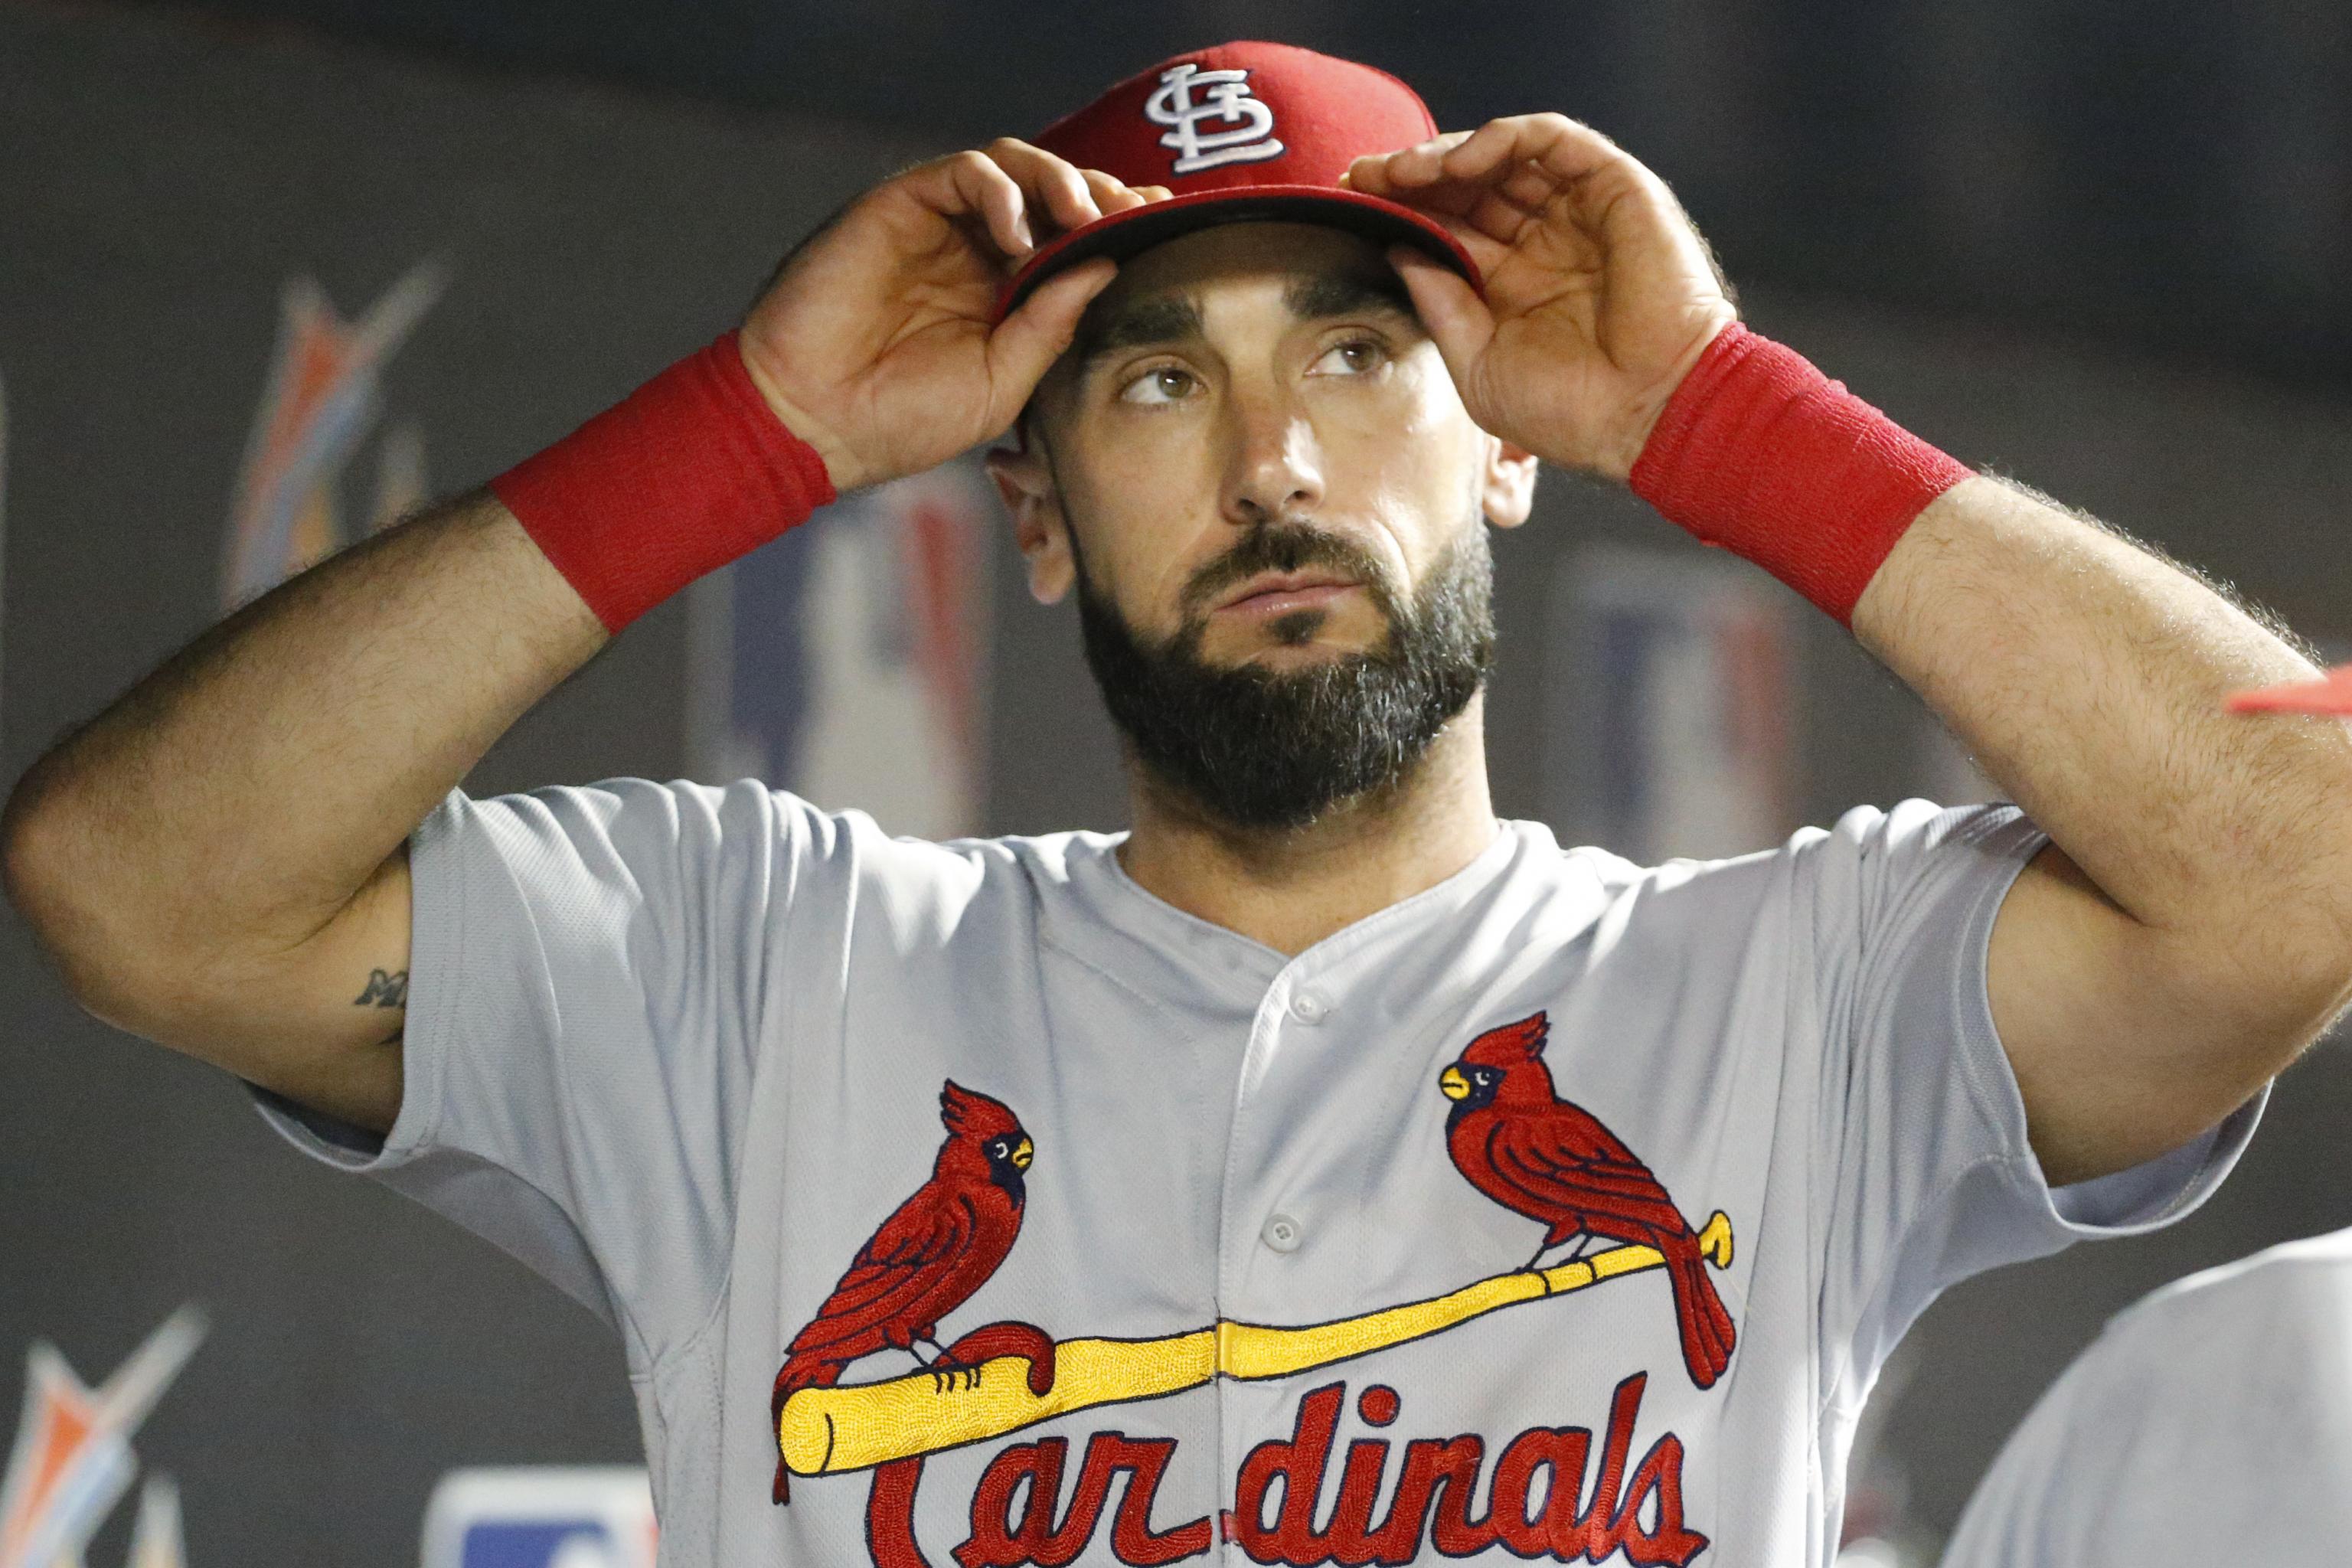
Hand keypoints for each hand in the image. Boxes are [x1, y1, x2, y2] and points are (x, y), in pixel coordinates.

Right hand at [740, 141, 1168, 493]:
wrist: (817, 424)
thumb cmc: (903, 420)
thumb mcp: (1003, 383)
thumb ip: (1051, 325)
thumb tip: (1106, 266)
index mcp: (1005, 294)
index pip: (1073, 240)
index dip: (1118, 227)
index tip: (1163, 228)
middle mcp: (974, 251)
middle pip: (1053, 192)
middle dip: (1101, 193)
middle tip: (1133, 213)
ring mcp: (938, 226)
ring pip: (1013, 166)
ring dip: (1059, 179)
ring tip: (1083, 215)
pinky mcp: (899, 206)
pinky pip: (962, 170)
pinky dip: (1000, 188)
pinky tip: (1019, 231)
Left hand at [1345, 115, 1736, 482]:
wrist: (1650, 415)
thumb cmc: (1572, 410)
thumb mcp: (1477, 362)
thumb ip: (1438, 302)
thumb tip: (1397, 247)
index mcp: (1514, 283)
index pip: (1450, 226)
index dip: (1402, 209)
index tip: (1352, 202)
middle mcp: (1546, 241)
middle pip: (1470, 186)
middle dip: (1412, 175)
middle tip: (1364, 175)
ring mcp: (1579, 212)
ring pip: (1504, 156)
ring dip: (1447, 155)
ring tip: (1401, 170)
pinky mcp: (1615, 188)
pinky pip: (1552, 140)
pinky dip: (1501, 140)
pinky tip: (1458, 164)